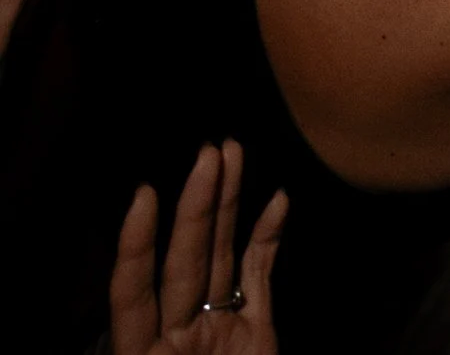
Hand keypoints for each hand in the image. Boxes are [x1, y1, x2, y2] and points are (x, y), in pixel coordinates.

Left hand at [111, 146, 284, 354]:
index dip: (136, 247)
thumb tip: (149, 332)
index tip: (144, 193)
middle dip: (195, 206)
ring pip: (220, 255)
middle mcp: (180, 331)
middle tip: (207, 152)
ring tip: (233, 152)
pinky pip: (258, 273)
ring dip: (227, 203)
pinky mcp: (254, 327)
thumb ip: (148, 349)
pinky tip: (277, 200)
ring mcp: (218, 325)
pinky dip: (268, 238)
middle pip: (185, 260)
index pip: (133, 294)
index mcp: (148, 353)